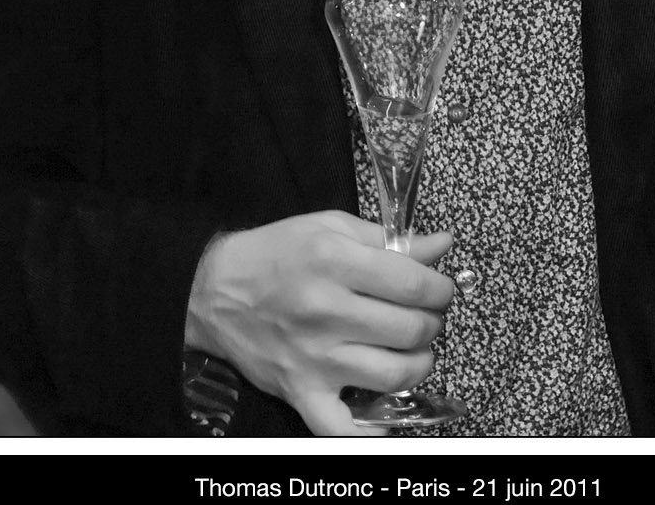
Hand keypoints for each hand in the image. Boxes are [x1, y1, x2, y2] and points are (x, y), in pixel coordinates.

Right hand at [184, 210, 454, 435]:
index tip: (441, 289)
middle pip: (410, 330)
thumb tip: (441, 246)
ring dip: (419, 364)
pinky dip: (372, 427)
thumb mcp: (330, 227)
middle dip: (433, 323)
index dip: (440, 288)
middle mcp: (326, 311)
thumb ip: (388, 239)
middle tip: (427, 316)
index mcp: (334, 262)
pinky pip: (342, 427)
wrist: (214, 290)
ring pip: (394, 375)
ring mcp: (315, 358)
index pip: (413, 284)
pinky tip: (385, 412)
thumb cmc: (276, 253)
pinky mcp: (301, 391)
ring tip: (414, 350)